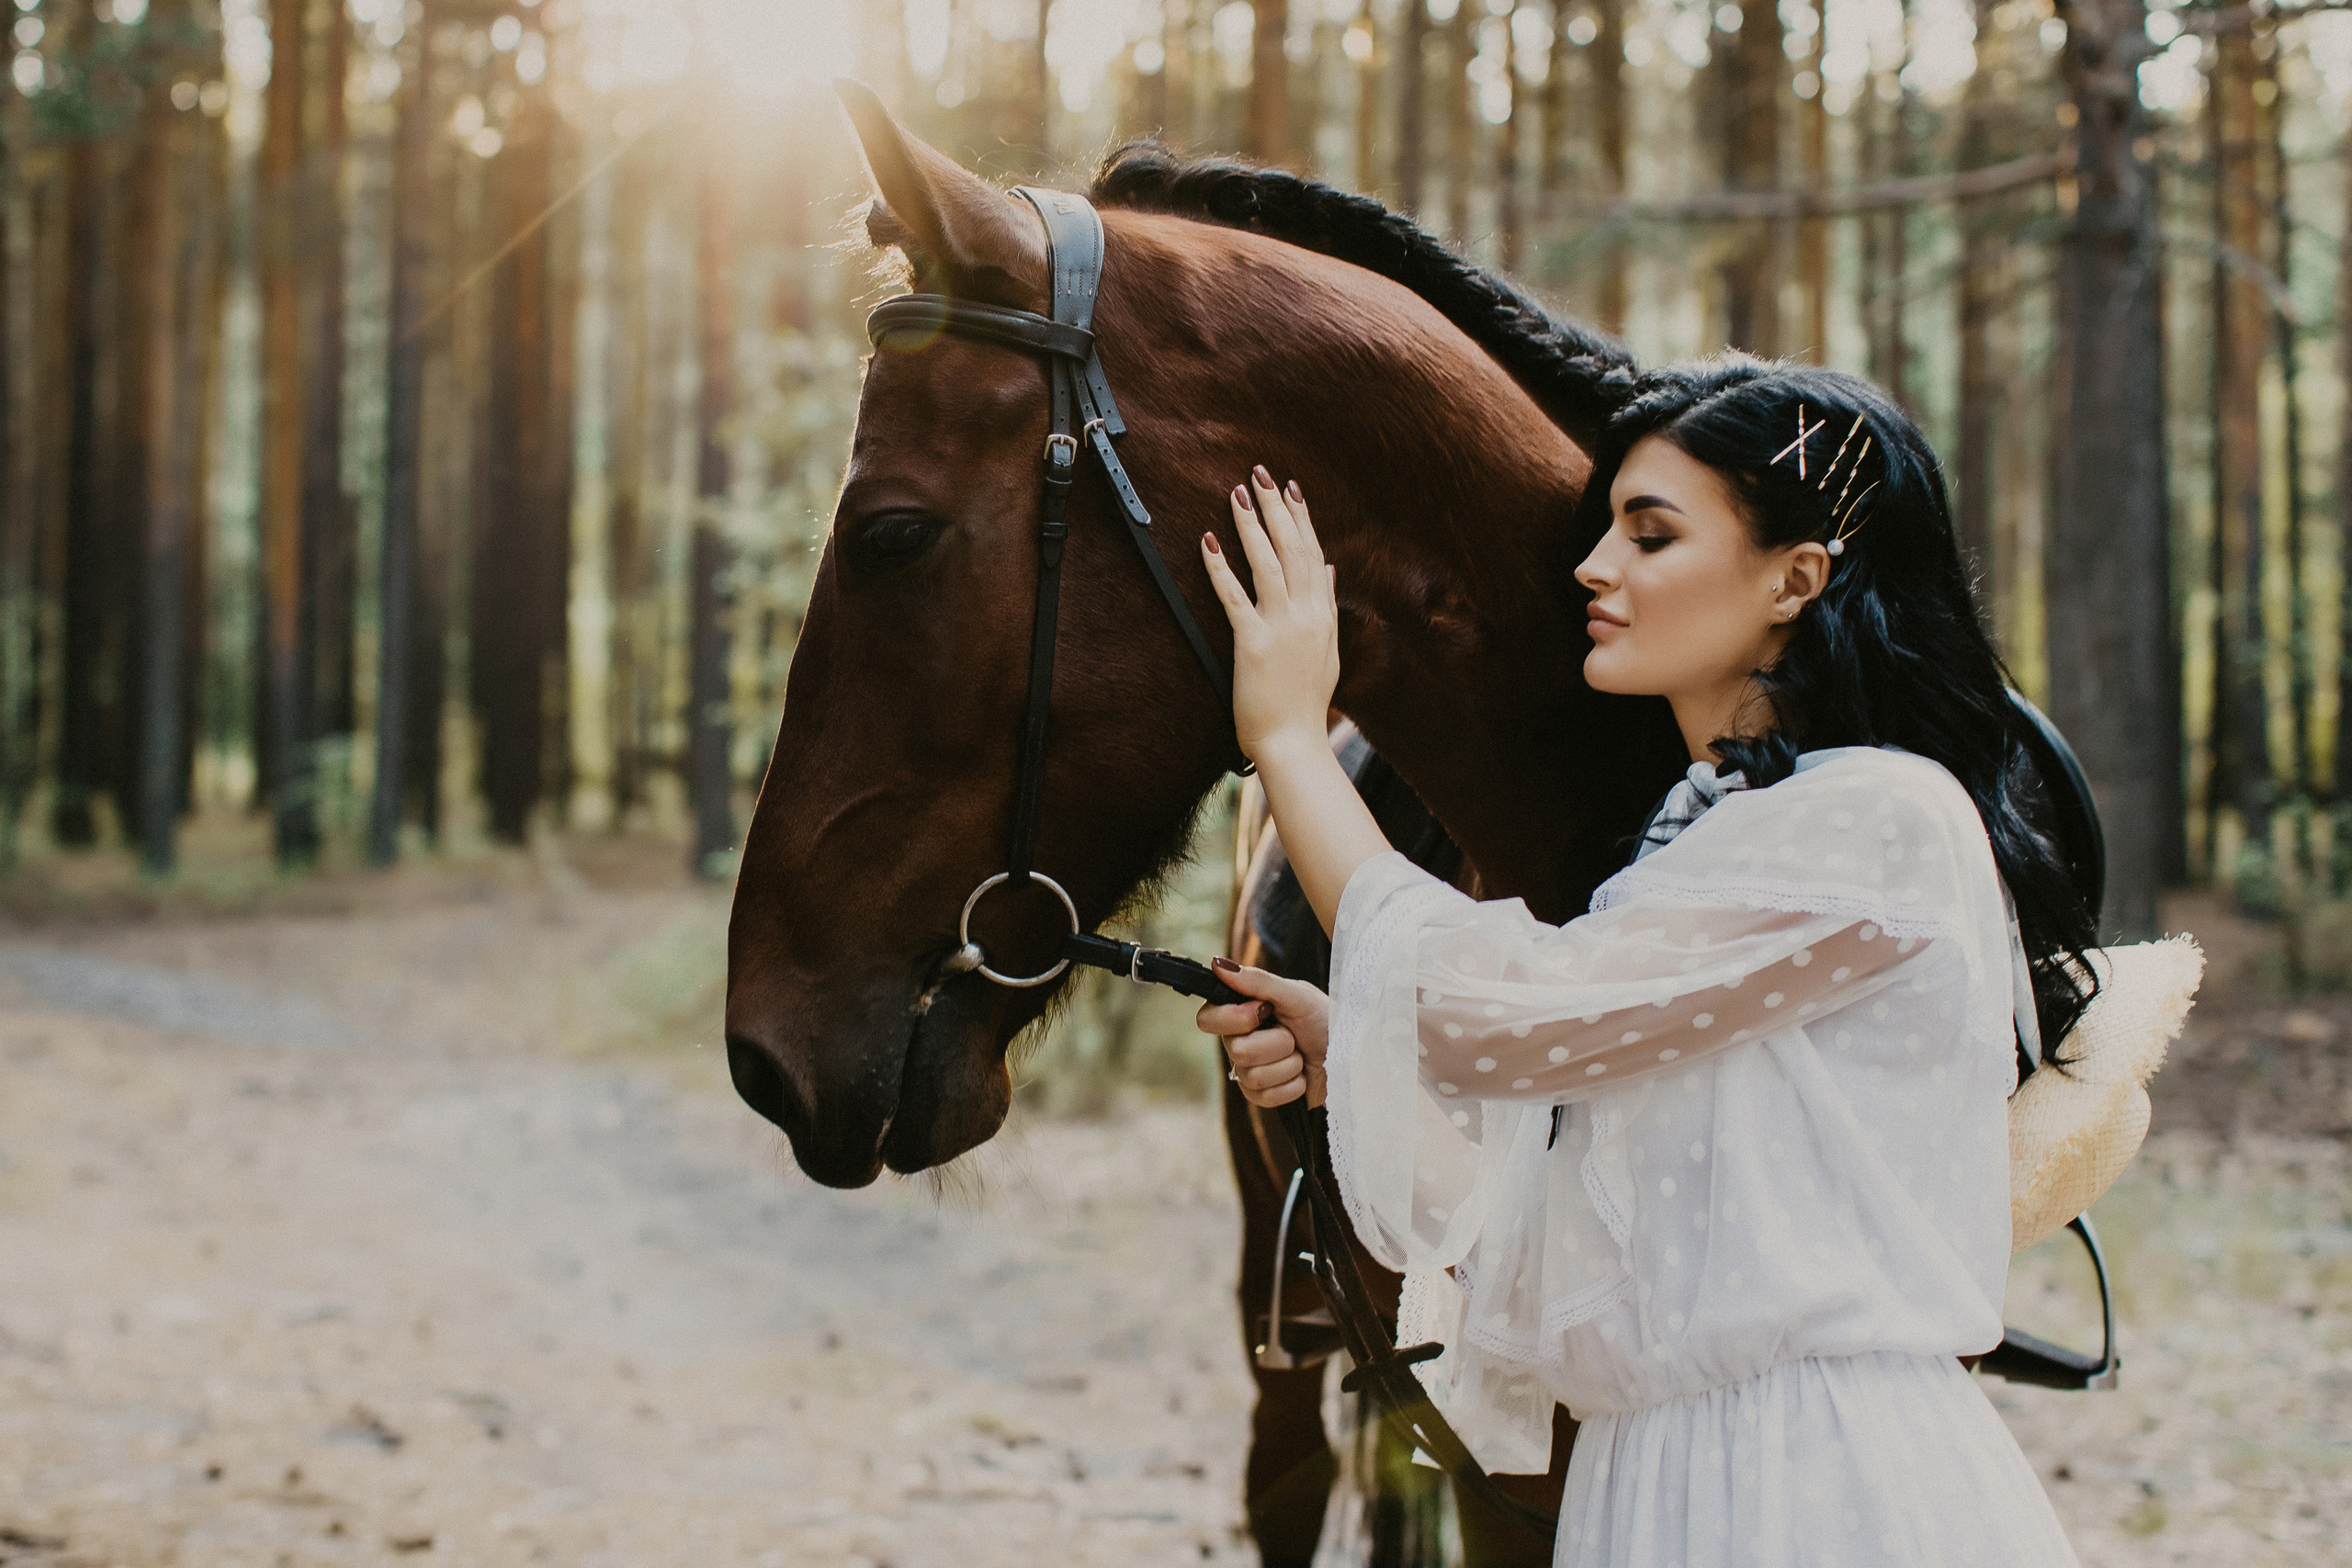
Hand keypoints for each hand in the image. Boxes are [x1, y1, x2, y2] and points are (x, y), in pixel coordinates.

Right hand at [1197, 958, 1330, 1108]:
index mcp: (1241, 1013)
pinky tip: (1302, 1075)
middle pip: (1236, 1050)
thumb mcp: (1296, 995)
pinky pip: (1265, 1096)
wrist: (1350, 1053)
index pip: (1207, 1019)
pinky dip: (1292, 1084)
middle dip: (1277, 1042)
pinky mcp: (1263, 1096)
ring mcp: (1249, 1071)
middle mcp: (1239, 1042)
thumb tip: (1219, 965)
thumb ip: (1257, 981)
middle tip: (1293, 1034)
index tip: (1262, 1012)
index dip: (1232, 1019)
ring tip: (1301, 1054)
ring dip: (1289, 1063)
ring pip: (1253, 1075)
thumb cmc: (1324, 1020)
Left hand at [1200, 468, 1339, 765]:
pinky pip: (1234, 597)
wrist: (1295, 742)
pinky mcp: (1253, 644)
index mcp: (1323, 614)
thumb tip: (1330, 570)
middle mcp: (1307, 614)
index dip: (1301, 519)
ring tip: (1237, 494)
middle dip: (1276, 508)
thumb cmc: (1306, 704)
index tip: (1291, 488)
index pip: (1314, 554)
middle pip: (1292, 549)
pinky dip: (1220, 568)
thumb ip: (1328, 607)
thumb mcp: (1327, 651)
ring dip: (1251, 525)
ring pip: (1267, 564)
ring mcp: (1281, 627)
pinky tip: (1208, 542)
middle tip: (1260, 473)